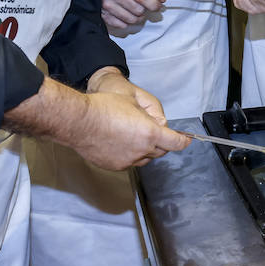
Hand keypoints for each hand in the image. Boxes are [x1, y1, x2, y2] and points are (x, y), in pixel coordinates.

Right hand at [5, 76, 189, 170]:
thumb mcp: (134, 99)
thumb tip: (158, 124)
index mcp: (149, 134)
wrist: (78, 120)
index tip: (186, 140)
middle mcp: (141, 150)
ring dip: (146, 149)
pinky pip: (130, 162)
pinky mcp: (115, 166)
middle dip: (162, 142)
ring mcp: (127, 161)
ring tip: (133, 134)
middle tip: (154, 130)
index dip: (183, 141)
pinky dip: (131, 154)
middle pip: (161, 151)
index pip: (175, 142)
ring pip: (145, 157)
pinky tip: (121, 141)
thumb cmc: (104, 105)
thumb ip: (152, 113)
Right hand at [89, 0, 161, 30]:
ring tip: (136, 10)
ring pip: (132, 20)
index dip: (154, 5)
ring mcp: (107, 6)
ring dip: (137, 17)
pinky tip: (126, 14)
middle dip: (145, 9)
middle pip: (139, 10)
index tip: (157, 6)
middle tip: (144, 5)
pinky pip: (122, 25)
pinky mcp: (104, 15)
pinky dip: (127, 22)